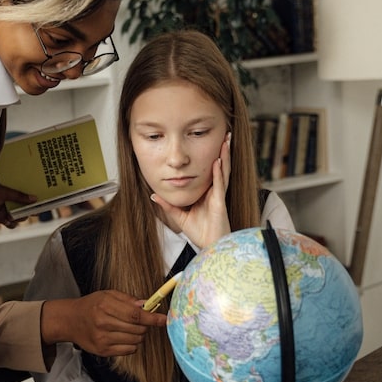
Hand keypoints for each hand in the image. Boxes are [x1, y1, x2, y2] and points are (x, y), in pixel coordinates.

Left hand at [0, 180, 35, 228]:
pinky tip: (7, 221)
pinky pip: (10, 224)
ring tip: (13, 216)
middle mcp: (8, 199)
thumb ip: (19, 196)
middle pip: (24, 207)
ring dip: (18, 218)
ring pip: (18, 217)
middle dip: (27, 210)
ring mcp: (4, 209)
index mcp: (10, 189)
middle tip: (31, 212)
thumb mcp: (4, 192)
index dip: (33, 198)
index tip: (42, 202)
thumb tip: (34, 198)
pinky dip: (10, 224)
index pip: (24, 193)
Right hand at [41, 290, 166, 357]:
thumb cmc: (91, 305)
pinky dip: (132, 344)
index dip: (152, 318)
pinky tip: (123, 337)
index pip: (135, 315)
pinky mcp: (103, 351)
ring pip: (135, 340)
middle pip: (137, 329)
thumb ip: (127, 299)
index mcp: (105, 306)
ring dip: (139, 335)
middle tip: (139, 321)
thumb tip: (146, 305)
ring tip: (128, 328)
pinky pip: (129, 350)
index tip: (164, 319)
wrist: (70, 321)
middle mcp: (103, 323)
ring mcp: (102, 339)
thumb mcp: (107, 295)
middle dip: (144, 325)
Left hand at [151, 133, 231, 249]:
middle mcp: (215, 192)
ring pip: (223, 172)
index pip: (211, 172)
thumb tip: (155, 195)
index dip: (214, 158)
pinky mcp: (219, 203)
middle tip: (225, 135)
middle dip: (223, 151)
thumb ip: (169, 205)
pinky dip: (218, 172)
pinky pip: (219, 185)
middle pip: (221, 167)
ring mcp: (219, 196)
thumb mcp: (180, 216)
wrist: (210, 246)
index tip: (213, 144)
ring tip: (226, 141)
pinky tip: (218, 161)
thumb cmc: (200, 233)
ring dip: (225, 156)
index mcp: (208, 193)